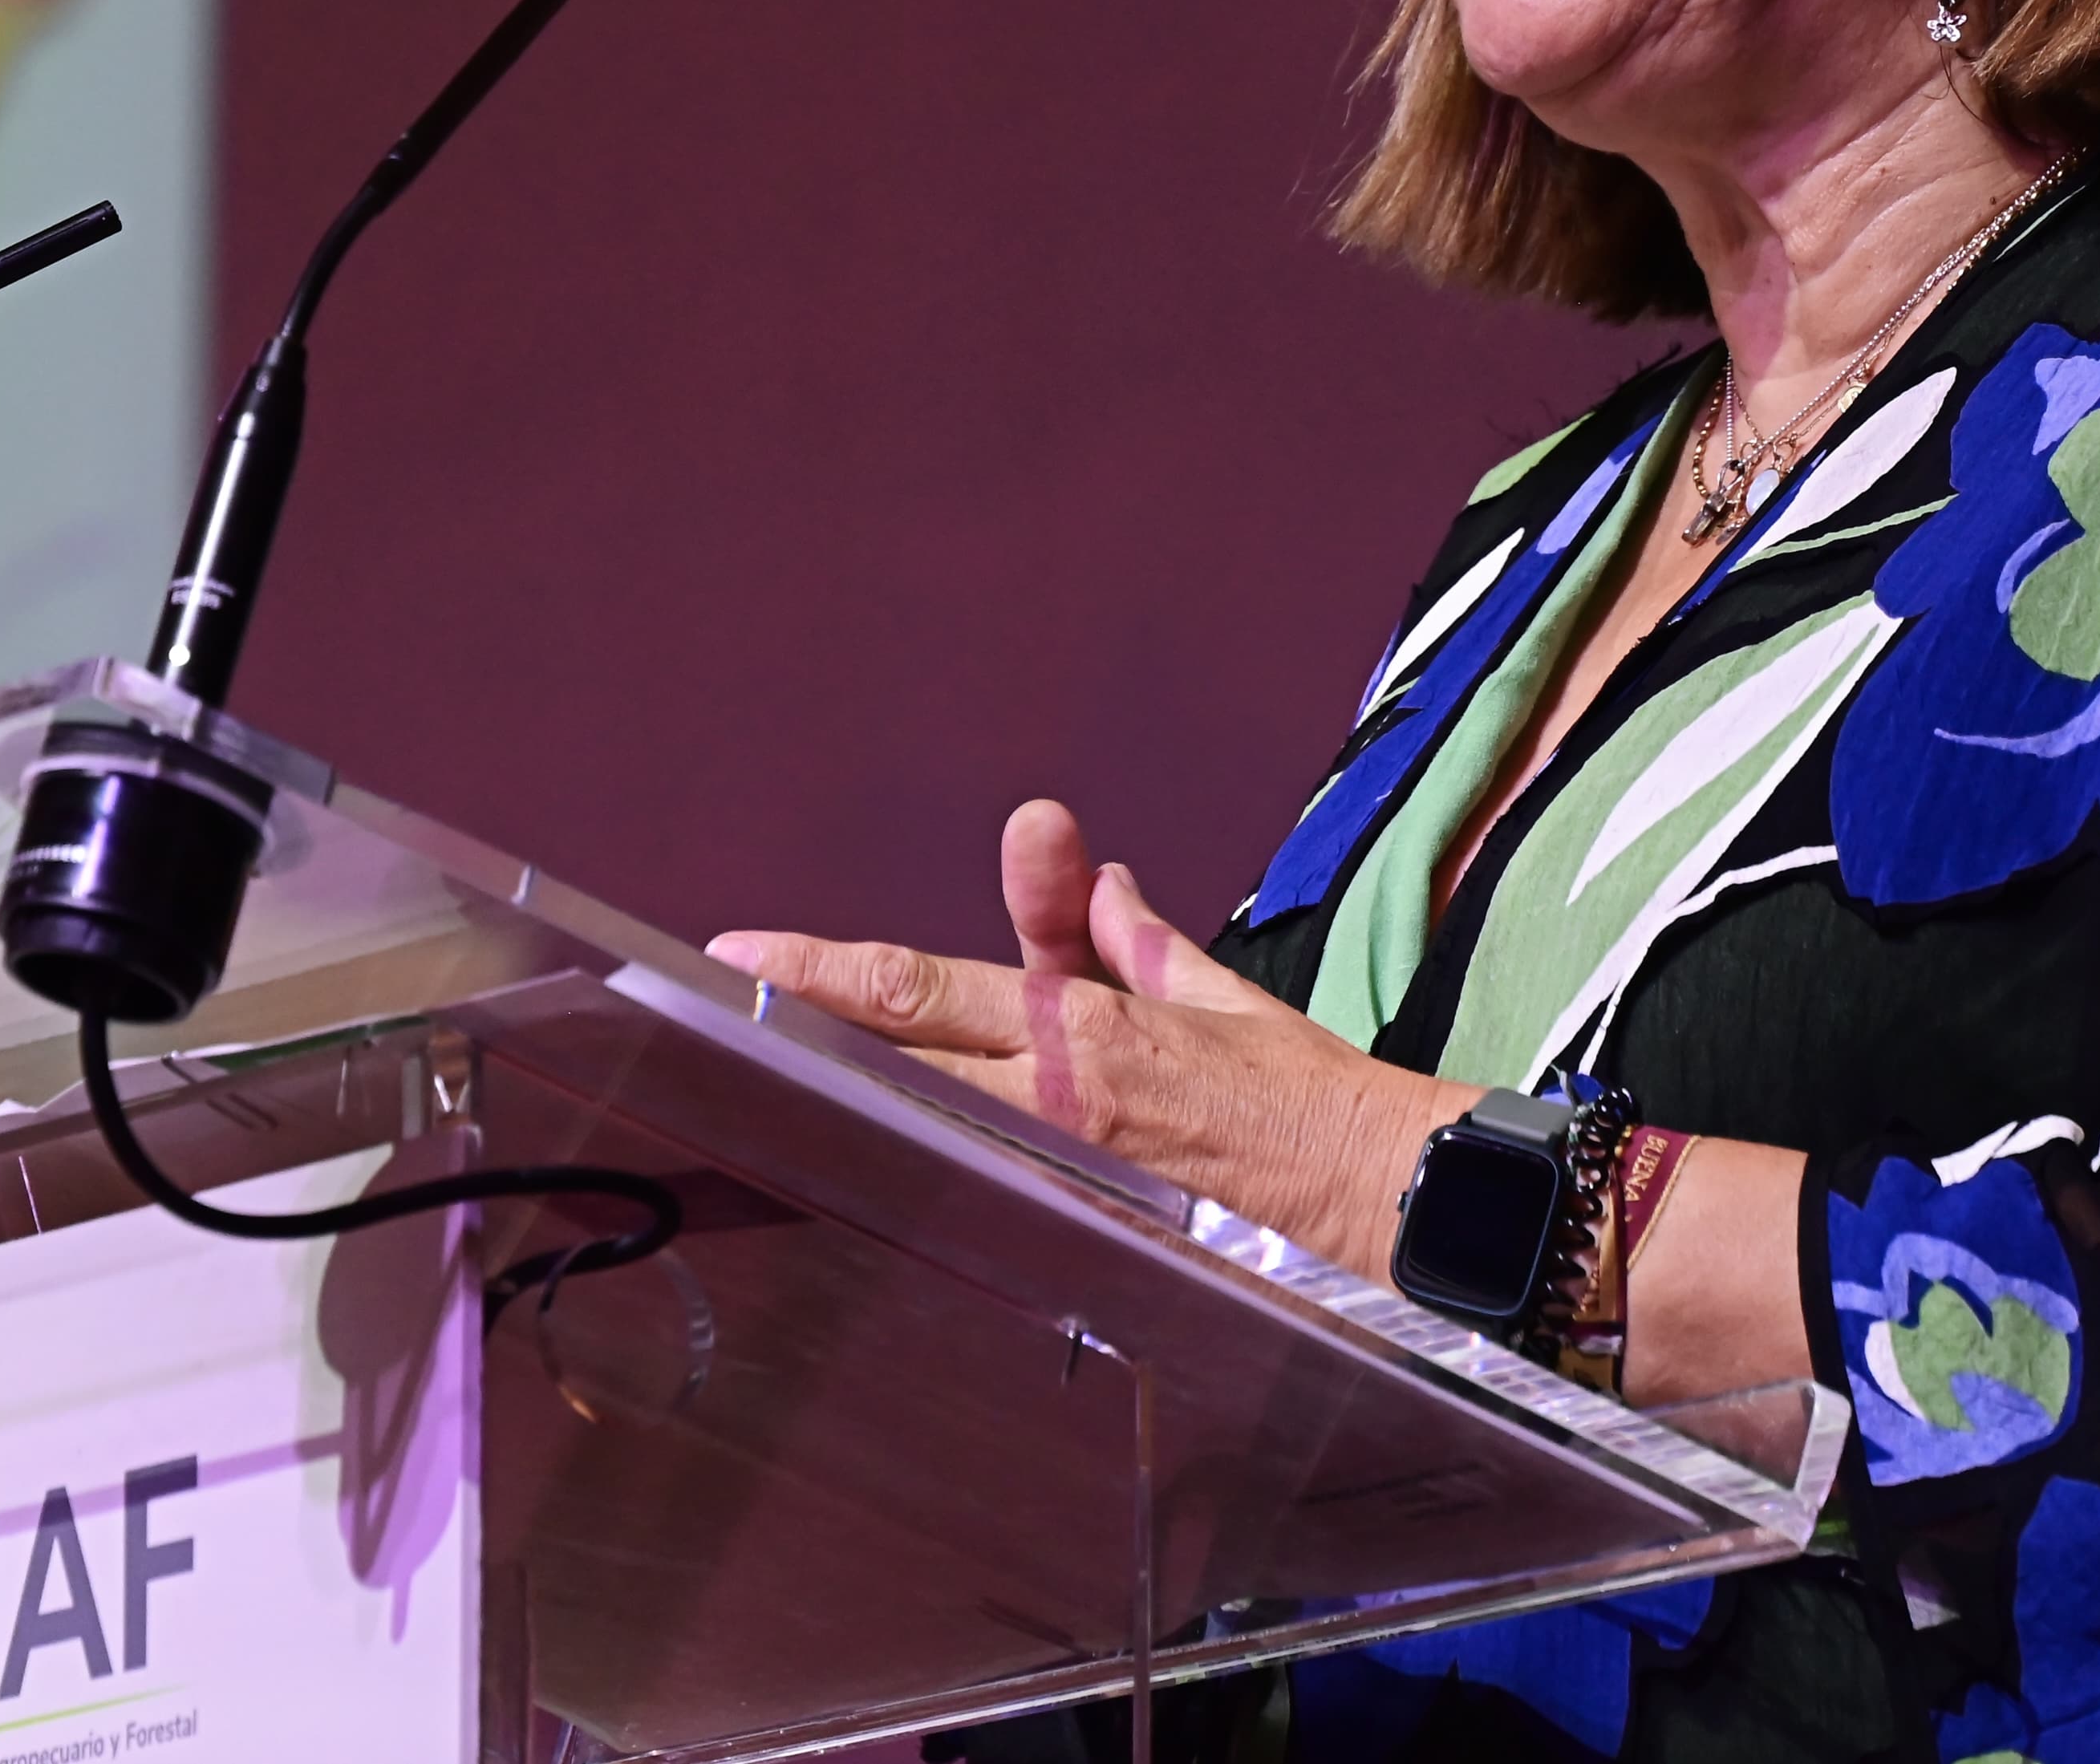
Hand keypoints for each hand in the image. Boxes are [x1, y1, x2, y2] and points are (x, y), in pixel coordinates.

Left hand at [709, 801, 1473, 1275]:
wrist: (1372, 1193)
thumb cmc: (1299, 1095)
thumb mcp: (1211, 996)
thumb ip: (1132, 940)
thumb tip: (1092, 880)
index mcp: (1080, 1032)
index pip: (922, 988)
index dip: (826, 970)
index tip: (746, 953)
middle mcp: (1053, 1096)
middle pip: (900, 1040)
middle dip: (808, 1005)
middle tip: (727, 982)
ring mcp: (1057, 1166)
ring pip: (927, 1108)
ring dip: (855, 1074)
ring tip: (769, 1039)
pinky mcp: (1079, 1219)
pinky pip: (987, 1169)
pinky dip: (935, 1142)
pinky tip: (870, 1139)